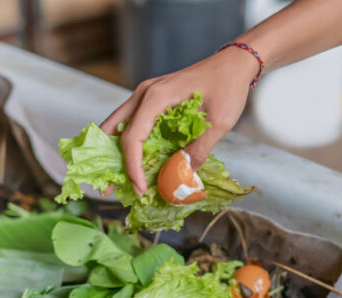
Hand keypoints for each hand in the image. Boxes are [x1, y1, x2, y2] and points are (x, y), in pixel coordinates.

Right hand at [100, 46, 258, 194]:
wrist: (232, 65)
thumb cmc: (227, 87)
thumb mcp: (219, 123)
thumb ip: (198, 150)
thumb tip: (181, 176)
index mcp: (156, 97)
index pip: (133, 137)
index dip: (133, 167)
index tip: (140, 188)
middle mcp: (144, 94)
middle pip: (113, 129)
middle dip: (109, 160)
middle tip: (108, 189)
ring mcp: (145, 96)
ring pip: (118, 126)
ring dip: (116, 153)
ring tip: (118, 180)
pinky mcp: (152, 101)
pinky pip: (132, 124)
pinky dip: (129, 145)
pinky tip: (135, 164)